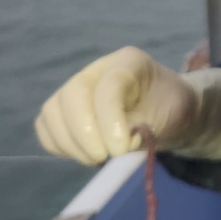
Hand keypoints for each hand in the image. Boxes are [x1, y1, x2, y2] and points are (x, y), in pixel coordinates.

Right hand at [35, 47, 220, 163]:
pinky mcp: (62, 111)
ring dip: (71, 143)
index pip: (109, 85)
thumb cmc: (170, 107)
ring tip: (99, 157)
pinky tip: (85, 154)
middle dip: (84, 132)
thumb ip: (146, 128)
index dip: (110, 119)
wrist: (164, 110)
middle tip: (104, 156)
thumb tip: (116, 148)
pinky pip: (47, 129)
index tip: (121, 148)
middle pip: (72, 95)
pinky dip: (60, 147)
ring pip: (52, 113)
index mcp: (128, 62)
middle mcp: (96, 71)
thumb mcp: (173, 112)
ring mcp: (75, 89)